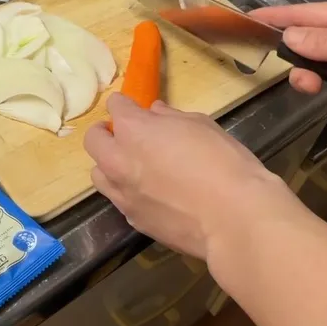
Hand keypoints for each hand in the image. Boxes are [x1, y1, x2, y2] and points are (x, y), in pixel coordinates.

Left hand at [83, 94, 310, 261]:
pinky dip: (128, 192)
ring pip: (99, 174)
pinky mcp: (132, 220)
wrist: (233, 218)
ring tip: (134, 167)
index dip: (126, 105)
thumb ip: (171, 117)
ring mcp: (122, 194)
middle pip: (94, 140)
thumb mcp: (202, 126)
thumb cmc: (224, 162)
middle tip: (128, 136)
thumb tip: (155, 113)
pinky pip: (119, 200)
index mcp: (134, 130)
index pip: (115, 107)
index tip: (136, 109)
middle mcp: (118, 160)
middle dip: (107, 133)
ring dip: (110, 165)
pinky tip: (152, 195)